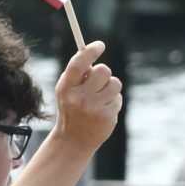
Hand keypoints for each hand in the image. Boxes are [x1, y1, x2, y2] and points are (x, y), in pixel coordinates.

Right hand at [47, 41, 121, 158]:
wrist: (73, 140)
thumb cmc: (71, 109)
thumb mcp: (67, 91)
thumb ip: (77, 74)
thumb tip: (92, 51)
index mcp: (66, 88)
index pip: (79, 63)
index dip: (91, 51)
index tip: (100, 45)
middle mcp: (79, 98)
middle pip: (103, 70)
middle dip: (104, 74)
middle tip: (99, 82)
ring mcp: (93, 108)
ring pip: (115, 83)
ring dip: (111, 88)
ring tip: (101, 99)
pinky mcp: (106, 117)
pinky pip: (118, 98)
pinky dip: (114, 102)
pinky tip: (103, 112)